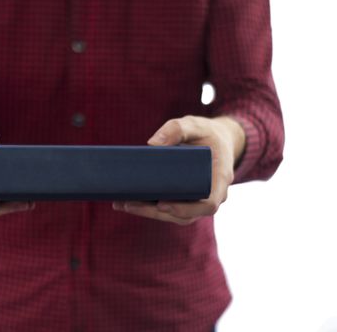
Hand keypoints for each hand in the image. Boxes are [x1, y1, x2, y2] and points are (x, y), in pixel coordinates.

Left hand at [112, 115, 245, 224]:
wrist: (216, 140)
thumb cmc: (205, 133)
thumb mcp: (194, 125)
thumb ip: (176, 129)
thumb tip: (152, 143)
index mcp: (219, 179)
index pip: (208, 204)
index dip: (186, 208)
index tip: (162, 204)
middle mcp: (211, 195)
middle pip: (185, 215)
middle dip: (155, 212)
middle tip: (129, 203)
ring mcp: (197, 201)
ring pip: (174, 216)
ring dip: (147, 213)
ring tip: (122, 203)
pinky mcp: (184, 200)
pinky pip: (169, 210)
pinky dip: (148, 208)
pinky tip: (125, 202)